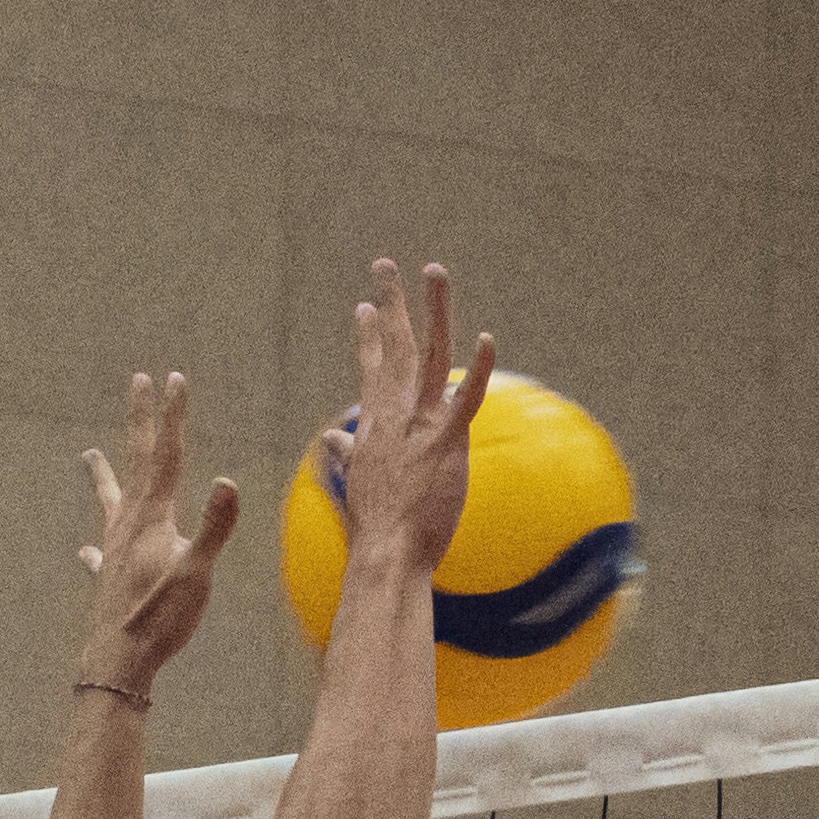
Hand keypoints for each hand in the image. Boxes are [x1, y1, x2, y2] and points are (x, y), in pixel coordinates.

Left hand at [78, 367, 242, 684]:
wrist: (116, 663)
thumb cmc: (160, 620)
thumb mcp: (196, 572)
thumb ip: (214, 527)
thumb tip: (230, 481)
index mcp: (153, 517)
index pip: (167, 455)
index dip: (173, 416)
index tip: (174, 378)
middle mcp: (128, 524)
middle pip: (137, 461)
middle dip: (142, 421)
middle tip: (138, 382)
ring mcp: (113, 549)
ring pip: (109, 500)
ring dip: (102, 474)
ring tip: (87, 453)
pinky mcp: (106, 577)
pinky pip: (101, 554)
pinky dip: (96, 546)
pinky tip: (86, 550)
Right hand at [335, 255, 495, 570]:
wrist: (386, 554)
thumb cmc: (374, 529)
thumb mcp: (355, 482)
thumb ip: (346, 453)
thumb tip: (331, 438)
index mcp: (374, 424)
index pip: (371, 368)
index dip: (369, 334)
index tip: (367, 305)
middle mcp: (393, 415)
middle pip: (394, 347)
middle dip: (390, 302)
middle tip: (386, 264)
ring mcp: (420, 425)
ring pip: (428, 354)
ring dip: (433, 309)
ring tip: (434, 270)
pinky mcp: (446, 443)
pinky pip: (466, 399)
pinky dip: (476, 368)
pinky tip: (488, 339)